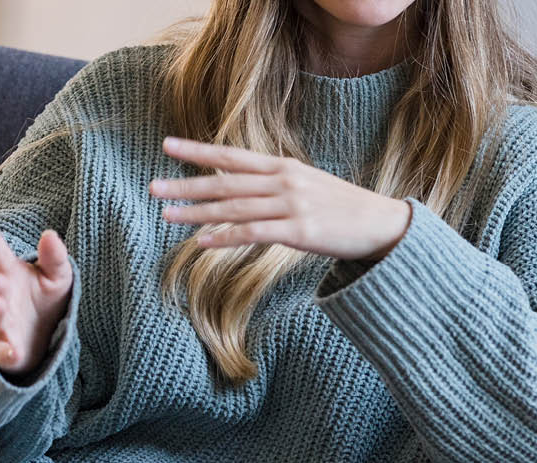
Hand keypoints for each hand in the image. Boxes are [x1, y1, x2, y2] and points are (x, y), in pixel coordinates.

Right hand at [0, 226, 72, 376]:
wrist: (45, 335)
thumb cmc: (46, 298)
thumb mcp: (57, 275)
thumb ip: (54, 257)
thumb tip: (50, 234)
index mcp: (10, 276)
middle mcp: (1, 299)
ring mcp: (2, 325)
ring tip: (0, 303)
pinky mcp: (8, 350)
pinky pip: (3, 353)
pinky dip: (5, 353)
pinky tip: (11, 352)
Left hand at [151, 137, 411, 260]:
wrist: (383, 224)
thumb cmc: (345, 209)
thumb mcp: (309, 186)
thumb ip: (276, 186)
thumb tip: (244, 193)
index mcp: (285, 168)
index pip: (234, 157)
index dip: (199, 151)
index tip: (167, 146)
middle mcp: (285, 182)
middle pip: (227, 182)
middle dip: (187, 184)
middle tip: (153, 188)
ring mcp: (293, 206)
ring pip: (235, 208)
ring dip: (197, 212)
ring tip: (167, 215)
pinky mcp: (301, 232)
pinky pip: (255, 233)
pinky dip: (226, 237)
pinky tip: (203, 243)